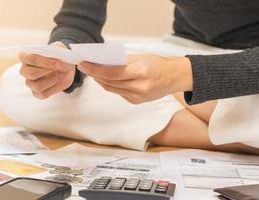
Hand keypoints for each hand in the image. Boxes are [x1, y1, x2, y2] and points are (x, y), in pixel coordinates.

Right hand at [18, 42, 75, 98]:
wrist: (64, 67)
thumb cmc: (58, 57)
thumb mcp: (61, 53)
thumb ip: (60, 58)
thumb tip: (60, 66)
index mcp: (25, 56)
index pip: (31, 58)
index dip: (46, 62)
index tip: (59, 63)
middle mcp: (24, 70)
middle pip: (31, 73)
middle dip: (47, 71)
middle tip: (58, 68)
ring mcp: (29, 82)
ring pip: (37, 86)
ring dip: (51, 80)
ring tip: (56, 74)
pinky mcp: (35, 92)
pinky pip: (43, 94)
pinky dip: (53, 88)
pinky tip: (56, 81)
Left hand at [77, 54, 192, 103]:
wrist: (174, 77)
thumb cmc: (157, 64)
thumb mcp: (140, 57)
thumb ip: (121, 61)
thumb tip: (101, 62)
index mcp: (140, 72)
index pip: (111, 72)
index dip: (95, 69)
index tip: (84, 63)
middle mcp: (139, 87)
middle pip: (109, 82)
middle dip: (95, 74)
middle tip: (84, 66)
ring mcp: (138, 96)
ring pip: (112, 89)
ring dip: (100, 80)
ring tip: (91, 72)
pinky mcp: (136, 101)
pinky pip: (118, 93)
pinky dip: (110, 85)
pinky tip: (104, 79)